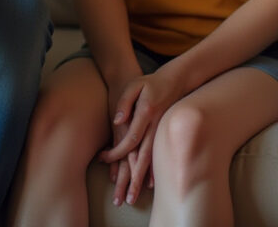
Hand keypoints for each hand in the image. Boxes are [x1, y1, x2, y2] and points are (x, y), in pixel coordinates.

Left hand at [100, 68, 184, 205]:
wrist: (174, 80)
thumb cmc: (149, 83)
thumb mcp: (134, 86)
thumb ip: (125, 102)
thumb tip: (118, 121)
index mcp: (145, 114)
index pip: (130, 139)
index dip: (117, 152)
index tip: (103, 158)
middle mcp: (154, 126)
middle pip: (142, 157)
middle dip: (131, 177)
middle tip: (123, 195)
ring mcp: (160, 132)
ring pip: (151, 160)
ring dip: (142, 179)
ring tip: (134, 195)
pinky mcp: (162, 134)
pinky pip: (157, 156)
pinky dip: (153, 171)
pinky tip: (150, 184)